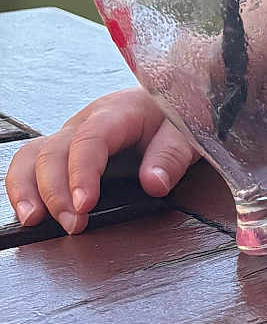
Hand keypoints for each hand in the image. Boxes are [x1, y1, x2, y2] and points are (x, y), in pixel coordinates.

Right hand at [4, 89, 198, 234]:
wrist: (169, 99)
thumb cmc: (175, 115)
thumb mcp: (186, 132)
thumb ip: (171, 156)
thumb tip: (154, 184)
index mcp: (117, 112)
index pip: (89, 140)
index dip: (82, 173)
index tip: (85, 205)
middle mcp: (84, 122)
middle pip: (52, 151)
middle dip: (55, 192)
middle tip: (73, 225)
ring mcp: (70, 136)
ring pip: (31, 156)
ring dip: (27, 189)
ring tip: (33, 221)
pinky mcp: (65, 151)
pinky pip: (32, 164)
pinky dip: (24, 188)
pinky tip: (30, 212)